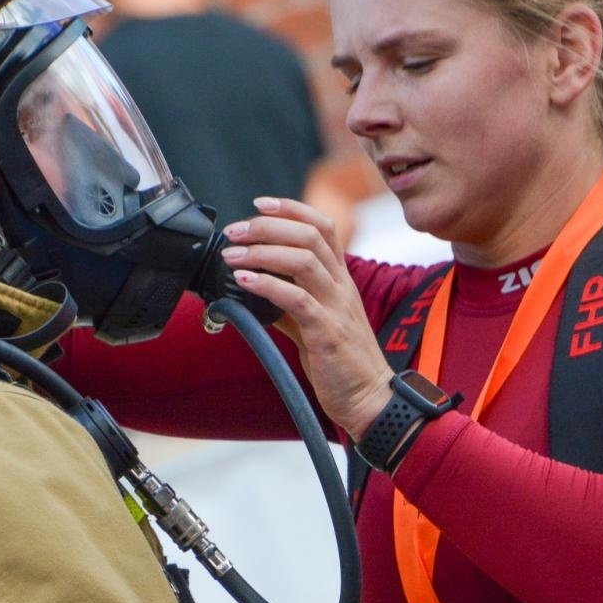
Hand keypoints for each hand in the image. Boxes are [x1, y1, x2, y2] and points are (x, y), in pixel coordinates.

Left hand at [220, 197, 394, 439]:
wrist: (369, 399)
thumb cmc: (341, 362)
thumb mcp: (313, 323)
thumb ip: (287, 302)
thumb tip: (253, 287)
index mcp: (340, 280)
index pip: (323, 227)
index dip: (292, 209)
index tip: (260, 204)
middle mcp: (341, 287)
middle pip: (310, 236)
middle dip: (268, 227)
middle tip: (235, 231)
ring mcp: (337, 307)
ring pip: (304, 261)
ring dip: (262, 252)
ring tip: (232, 255)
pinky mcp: (328, 332)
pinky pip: (297, 299)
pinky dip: (267, 285)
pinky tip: (244, 282)